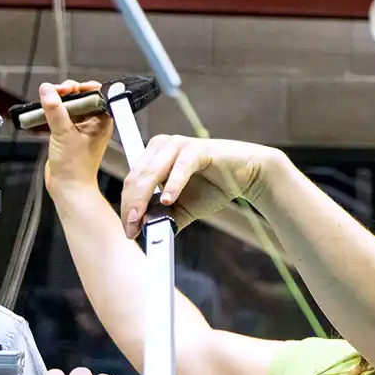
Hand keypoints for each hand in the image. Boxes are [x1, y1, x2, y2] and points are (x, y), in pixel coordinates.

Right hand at [37, 80, 110, 191]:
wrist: (68, 186)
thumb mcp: (64, 133)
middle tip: (55, 92)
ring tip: (48, 100)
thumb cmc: (76, 167)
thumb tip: (48, 90)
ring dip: (58, 100)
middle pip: (81, 97)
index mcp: (102, 122)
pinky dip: (53, 111)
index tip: (70, 87)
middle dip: (68, 92)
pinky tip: (45, 111)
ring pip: (70, 105)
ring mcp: (81, 128)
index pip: (97, 95)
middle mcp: (94, 124)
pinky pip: (61, 115)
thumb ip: (55, 110)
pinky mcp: (69, 133)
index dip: (84, 88)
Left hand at [119, 133, 281, 236]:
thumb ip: (166, 216)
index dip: (127, 206)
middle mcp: (161, 146)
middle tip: (132, 228)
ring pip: (152, 172)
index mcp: (154, 156)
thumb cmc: (216, 186)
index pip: (132, 182)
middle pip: (137, 177)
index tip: (129, 230)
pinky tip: (169, 200)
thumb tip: (146, 229)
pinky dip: (174, 185)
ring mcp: (178, 145)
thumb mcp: (185, 207)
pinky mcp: (197, 149)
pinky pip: (181, 167)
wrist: (248, 176)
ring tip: (141, 219)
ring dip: (144, 197)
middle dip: (132, 205)